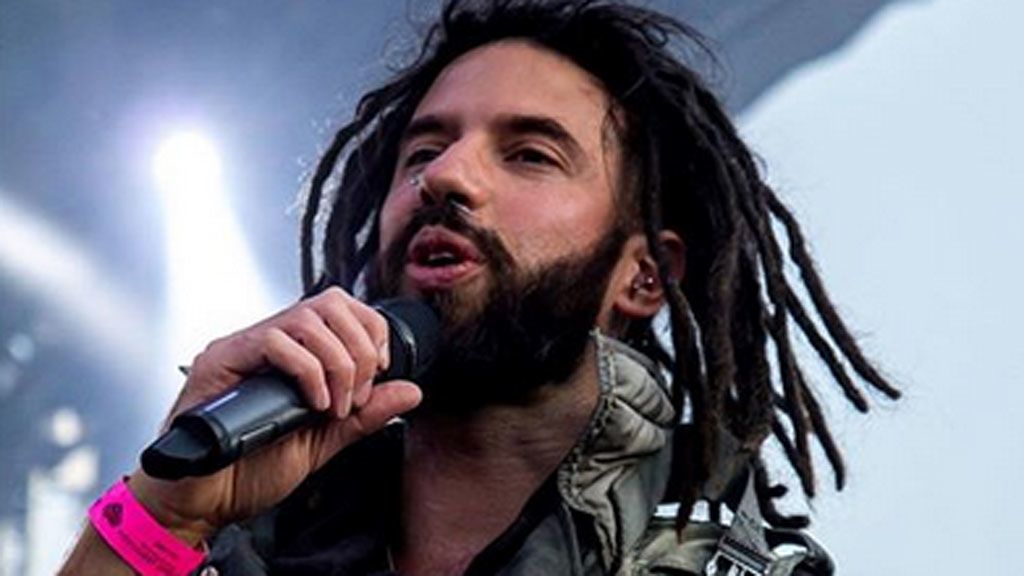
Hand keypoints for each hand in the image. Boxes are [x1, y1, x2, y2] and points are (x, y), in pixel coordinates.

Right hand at [127, 287, 421, 541]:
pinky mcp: (219, 361)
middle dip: (360, 348)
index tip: (379, 373)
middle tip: (359, 395)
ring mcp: (241, 347)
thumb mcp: (324, 442)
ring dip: (337, 362)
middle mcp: (267, 341)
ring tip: (336, 406)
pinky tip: (313, 406)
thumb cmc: (250, 472)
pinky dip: (306, 372)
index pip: (342, 307)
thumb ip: (365, 415)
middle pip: (330, 302)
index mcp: (293, 353)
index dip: (371, 331)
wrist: (202, 503)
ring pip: (305, 318)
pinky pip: (272, 342)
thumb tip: (411, 390)